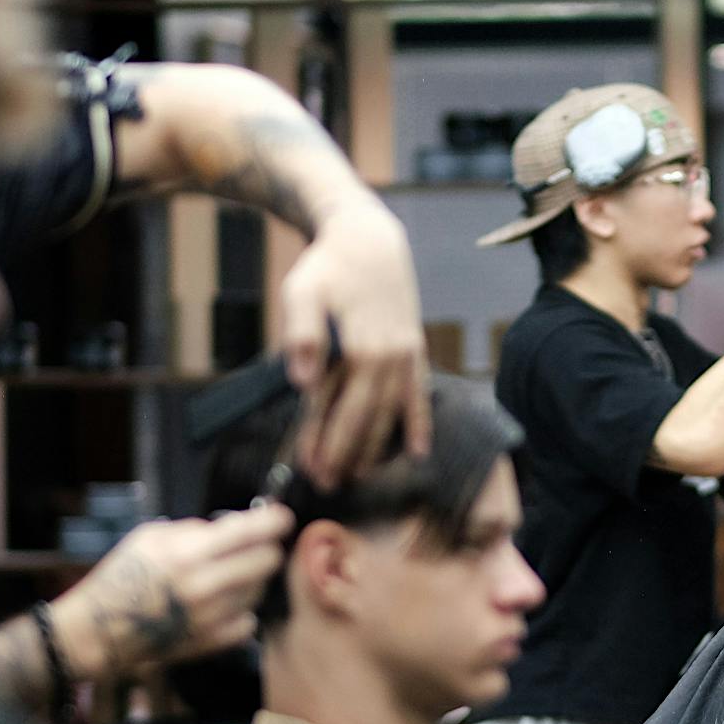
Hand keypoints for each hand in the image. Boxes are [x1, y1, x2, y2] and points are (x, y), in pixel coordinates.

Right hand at [48, 503, 293, 681]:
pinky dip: (240, 610)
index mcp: (188, 554)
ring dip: (251, 580)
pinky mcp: (212, 642)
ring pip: (259, 590)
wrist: (100, 629)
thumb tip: (236, 526)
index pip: (250, 532)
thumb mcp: (151, 537)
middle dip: (265, 549)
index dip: (274, 521)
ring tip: (225, 576)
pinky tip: (220, 604)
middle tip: (253, 548)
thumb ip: (195, 530)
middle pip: (267, 561)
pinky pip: (248, 621)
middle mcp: (205, 586)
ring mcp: (211, 618)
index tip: (282, 517)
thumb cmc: (123, 576)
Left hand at [279, 203, 430, 487]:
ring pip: (392, 413)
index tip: (313, 471)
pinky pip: (419, 395)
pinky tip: (420, 452)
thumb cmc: (328, 265)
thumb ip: (303, 336)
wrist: (369, 239)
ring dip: (377, 447)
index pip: (341, 411)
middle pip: (367, 420)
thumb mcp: (303, 291)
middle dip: (349, 455)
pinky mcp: (414, 349)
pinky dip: (420, 424)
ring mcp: (406, 356)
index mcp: (363, 350)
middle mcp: (391, 359)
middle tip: (330, 485)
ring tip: (362, 474)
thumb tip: (302, 383)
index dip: (327, 444)